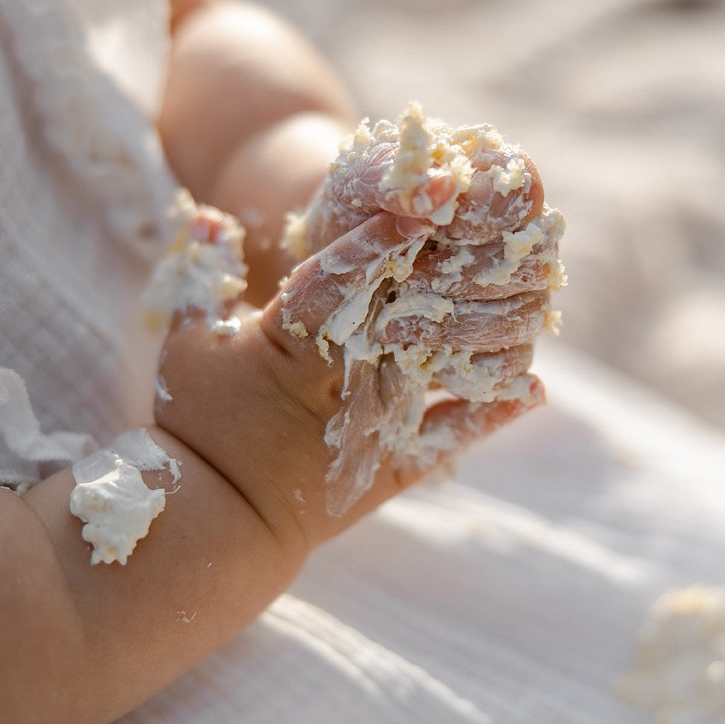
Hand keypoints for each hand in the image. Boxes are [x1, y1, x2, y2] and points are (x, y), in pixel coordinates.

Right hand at [155, 209, 542, 554]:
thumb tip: (207, 211)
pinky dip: (490, 415)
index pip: (336, 282)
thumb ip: (204, 277)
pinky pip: (447, 438)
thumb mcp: (189, 346)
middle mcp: (340, 383)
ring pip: (439, 374)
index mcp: (286, 346)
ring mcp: (373, 428)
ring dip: (486, 338)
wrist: (217, 523)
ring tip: (535, 300)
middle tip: (498, 234)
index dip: (376, 240)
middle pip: (403, 319)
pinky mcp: (392, 469)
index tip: (420, 200)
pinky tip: (532, 388)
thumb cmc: (197, 427)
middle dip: (449, 276)